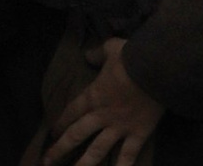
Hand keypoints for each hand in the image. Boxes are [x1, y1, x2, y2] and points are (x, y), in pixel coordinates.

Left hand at [47, 41, 160, 165]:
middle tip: (46, 162)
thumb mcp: (111, 48)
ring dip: (83, 165)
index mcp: (94, 95)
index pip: (72, 111)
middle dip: (60, 149)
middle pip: (77, 135)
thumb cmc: (132, 56)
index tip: (52, 133)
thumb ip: (98, 54)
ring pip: (96, 151)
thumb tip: (88, 55)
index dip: (60, 123)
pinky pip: (128, 156)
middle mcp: (102, 115)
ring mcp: (119, 128)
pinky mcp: (137, 134)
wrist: (156, 68)